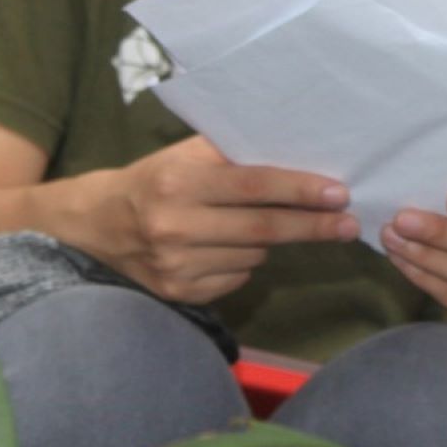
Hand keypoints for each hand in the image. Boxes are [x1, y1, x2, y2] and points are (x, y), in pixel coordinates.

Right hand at [75, 135, 356, 303]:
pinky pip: (235, 277)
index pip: (254, 186)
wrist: (95, 223)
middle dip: (312, 226)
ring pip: (253, 254)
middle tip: (350, 224)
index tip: (340, 194)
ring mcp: (174, 266)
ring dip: (275, 240)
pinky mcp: (175, 293)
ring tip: (280, 224)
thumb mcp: (190, 154)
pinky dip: (248, 261)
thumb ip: (236, 154)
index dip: (300, 190)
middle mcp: (175, 226)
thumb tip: (301, 153)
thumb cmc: (157, 177)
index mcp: (181, 183)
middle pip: (261, 228)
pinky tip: (235, 245)